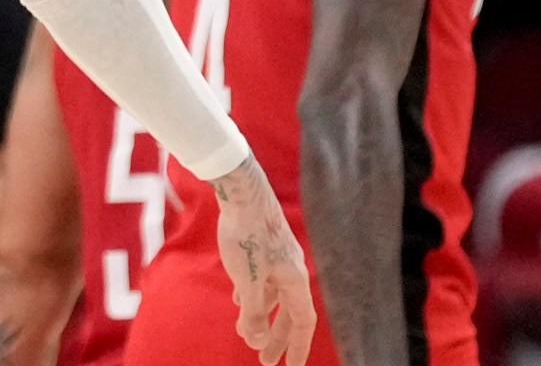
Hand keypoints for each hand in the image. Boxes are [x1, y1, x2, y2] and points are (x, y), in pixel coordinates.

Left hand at [213, 156, 316, 365]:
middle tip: (264, 360)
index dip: (297, 347)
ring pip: (273, 296)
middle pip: (288, 313)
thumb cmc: (246, 235)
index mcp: (294, 281)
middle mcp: (291, 271)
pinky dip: (253, 295)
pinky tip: (238, 301)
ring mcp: (278, 258)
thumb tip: (257, 341)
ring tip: (245, 333)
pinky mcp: (263, 247)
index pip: (302, 323)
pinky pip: (262, 280)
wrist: (241, 192)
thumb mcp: (247, 280)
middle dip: (277, 338)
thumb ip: (253, 312)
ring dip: (261, 316)